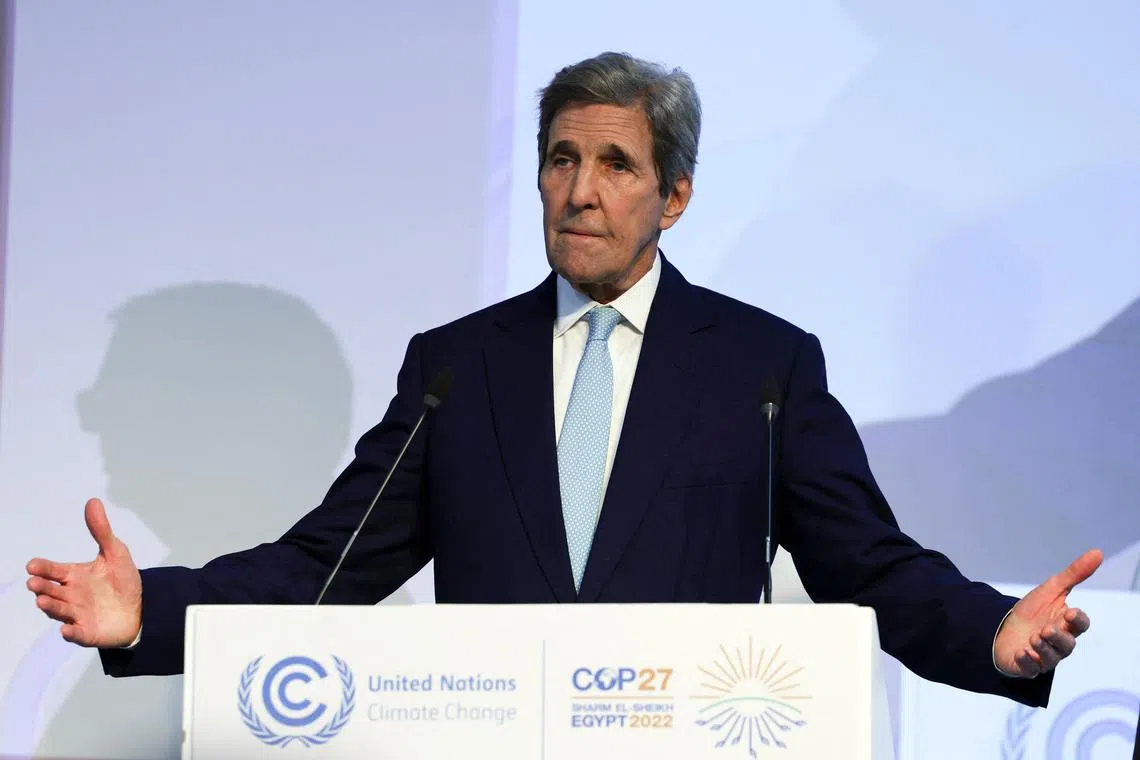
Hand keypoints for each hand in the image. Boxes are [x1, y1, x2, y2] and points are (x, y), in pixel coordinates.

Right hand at [26, 498, 142, 647]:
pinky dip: (70, 632)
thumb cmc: (123, 580)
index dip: (42, 568)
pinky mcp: (87, 632)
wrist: (142, 608)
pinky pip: (76, 633)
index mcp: (74, 576)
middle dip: (41, 587)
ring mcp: (77, 614)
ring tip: (42, 601)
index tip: (32, 565)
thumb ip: (102, 530)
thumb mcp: (115, 552)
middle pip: (51, 591)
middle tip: (34, 582)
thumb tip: (93, 502)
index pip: (53, 571)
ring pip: (59, 611)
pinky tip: (67, 630)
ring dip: (50, 607)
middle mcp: (71, 595)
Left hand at [993, 548, 1101, 676]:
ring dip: (1042, 649)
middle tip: (1046, 629)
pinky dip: (1027, 662)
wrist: (1004, 627)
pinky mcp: (1026, 666)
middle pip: (1067, 644)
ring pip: (1050, 658)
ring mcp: (1043, 656)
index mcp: (1066, 624)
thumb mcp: (1051, 589)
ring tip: (1033, 638)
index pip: (1080, 625)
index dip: (1078, 620)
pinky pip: (1030, 670)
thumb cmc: (1033, 611)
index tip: (1070, 612)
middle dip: (1058, 637)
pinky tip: (1021, 653)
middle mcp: (1058, 643)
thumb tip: (1098, 552)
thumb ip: (1074, 574)